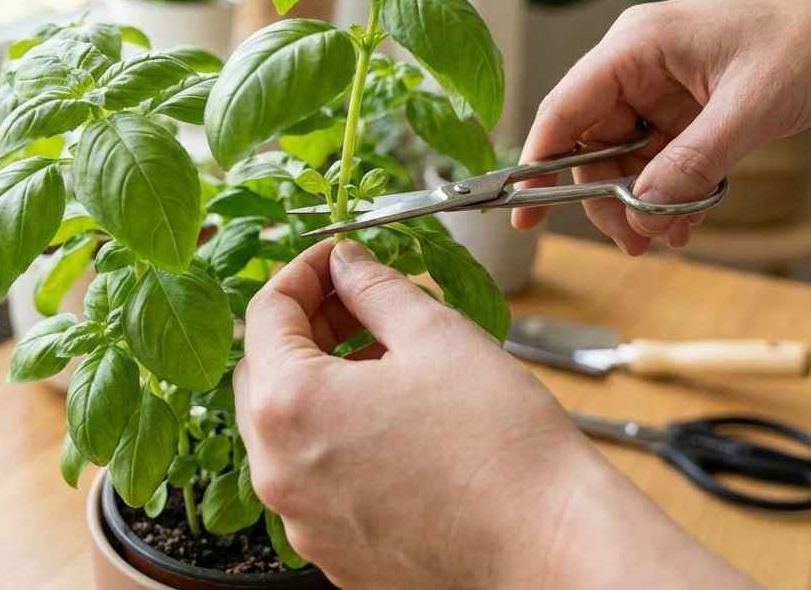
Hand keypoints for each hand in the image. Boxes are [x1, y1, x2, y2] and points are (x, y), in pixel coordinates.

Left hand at [235, 240, 752, 588]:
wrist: (547, 542)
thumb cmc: (498, 445)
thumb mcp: (435, 335)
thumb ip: (375, 288)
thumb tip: (347, 264)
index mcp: (290, 407)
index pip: (264, 315)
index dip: (303, 273)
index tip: (336, 258)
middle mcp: (279, 472)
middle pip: (263, 375)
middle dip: (304, 327)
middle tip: (356, 302)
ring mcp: (303, 520)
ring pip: (287, 432)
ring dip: (320, 383)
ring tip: (383, 358)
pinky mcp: (336, 552)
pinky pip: (315, 481)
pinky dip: (336, 440)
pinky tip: (391, 420)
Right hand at [514, 0, 810, 253]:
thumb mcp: (752, 107)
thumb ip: (692, 161)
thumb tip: (642, 207)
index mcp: (639, 44)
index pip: (566, 109)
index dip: (539, 163)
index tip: (523, 213)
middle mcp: (642, 64)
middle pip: (593, 144)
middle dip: (609, 197)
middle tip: (636, 241)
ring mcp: (666, 88)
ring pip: (626, 158)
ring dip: (642, 201)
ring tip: (670, 237)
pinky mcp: (691, 109)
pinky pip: (662, 160)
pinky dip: (670, 192)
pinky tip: (686, 220)